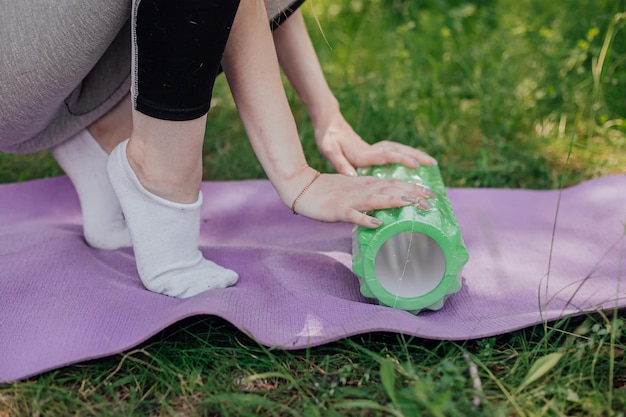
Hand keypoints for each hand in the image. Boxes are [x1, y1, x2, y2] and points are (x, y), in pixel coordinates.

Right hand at [290, 167, 434, 227]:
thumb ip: (367, 195)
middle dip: (412, 194)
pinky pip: (353, 215)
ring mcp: (350, 200)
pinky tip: (378, 223)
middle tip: (432, 199)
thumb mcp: (350, 190)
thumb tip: (382, 206)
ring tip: (414, 204)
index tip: (430, 194)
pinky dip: (365, 218)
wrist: (300, 187)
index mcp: (365, 185)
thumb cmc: (325, 191)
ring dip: (396, 201)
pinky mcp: (337, 210)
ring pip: (376, 199)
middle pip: (390, 190)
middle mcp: (361, 190)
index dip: (412, 188)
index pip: (393, 185)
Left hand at [314, 112, 436, 175]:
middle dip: (417, 156)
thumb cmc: (327, 138)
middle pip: (399, 151)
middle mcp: (373, 149)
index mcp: (363, 153)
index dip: (401, 159)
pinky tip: (416, 160)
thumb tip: (353, 177)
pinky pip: (395, 151)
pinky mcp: (375, 149)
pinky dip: (408, 154)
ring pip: (400, 149)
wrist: (329, 124)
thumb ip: (341, 163)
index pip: (386, 156)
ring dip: (416, 154)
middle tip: (433, 163)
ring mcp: (375, 148)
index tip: (415, 165)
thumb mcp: (329, 150)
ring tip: (432, 162)